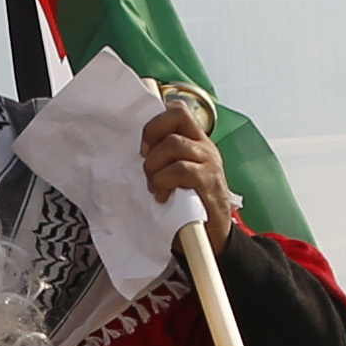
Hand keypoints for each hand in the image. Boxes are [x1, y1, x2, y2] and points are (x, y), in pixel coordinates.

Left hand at [144, 102, 240, 238]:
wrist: (212, 236)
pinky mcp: (208, 181)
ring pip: (174, 144)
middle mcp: (204, 145)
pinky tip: (162, 196)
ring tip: (154, 186)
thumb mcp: (172, 175)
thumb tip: (133, 149)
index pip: (176, 110)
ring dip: (154, 165)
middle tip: (145, 160)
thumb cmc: (186, 205)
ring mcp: (208, 161)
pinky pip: (180, 170)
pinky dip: (164, 182)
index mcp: (194, 140)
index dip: (154, 121)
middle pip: (176, 115)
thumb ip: (161, 158)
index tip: (143, 147)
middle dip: (152, 134)